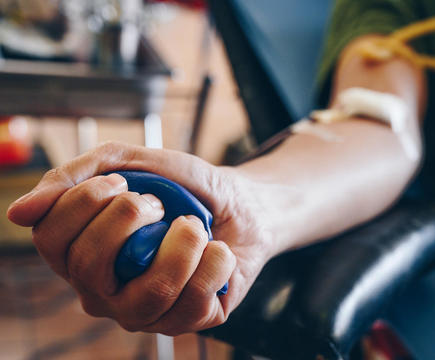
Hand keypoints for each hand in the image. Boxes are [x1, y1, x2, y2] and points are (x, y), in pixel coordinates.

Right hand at [7, 141, 275, 334]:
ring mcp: (145, 311)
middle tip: (158, 202)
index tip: (121, 183)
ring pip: (148, 295)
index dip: (81, 205)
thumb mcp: (134, 162)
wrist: (242, 204)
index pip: (50, 240)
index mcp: (81, 254)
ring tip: (192, 225)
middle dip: (127, 218)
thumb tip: (20, 213)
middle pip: (89, 267)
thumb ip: (80, 175)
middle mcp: (105, 291)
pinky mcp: (188, 320)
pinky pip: (194, 302)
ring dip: (179, 245)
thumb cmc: (183, 188)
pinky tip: (216, 249)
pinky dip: (213, 262)